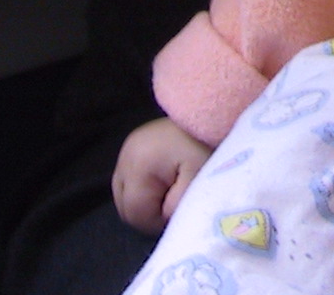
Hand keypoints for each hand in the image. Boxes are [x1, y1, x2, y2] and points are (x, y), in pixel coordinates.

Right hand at [112, 116, 211, 233]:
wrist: (210, 112)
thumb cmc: (206, 146)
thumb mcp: (197, 178)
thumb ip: (177, 204)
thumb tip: (163, 218)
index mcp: (138, 164)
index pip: (135, 212)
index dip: (156, 221)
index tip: (178, 212)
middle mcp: (124, 156)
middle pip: (125, 206)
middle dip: (149, 213)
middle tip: (174, 205)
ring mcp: (125, 150)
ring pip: (123, 196)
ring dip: (144, 202)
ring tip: (169, 194)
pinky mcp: (130, 148)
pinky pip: (127, 182)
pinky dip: (142, 190)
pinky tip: (162, 184)